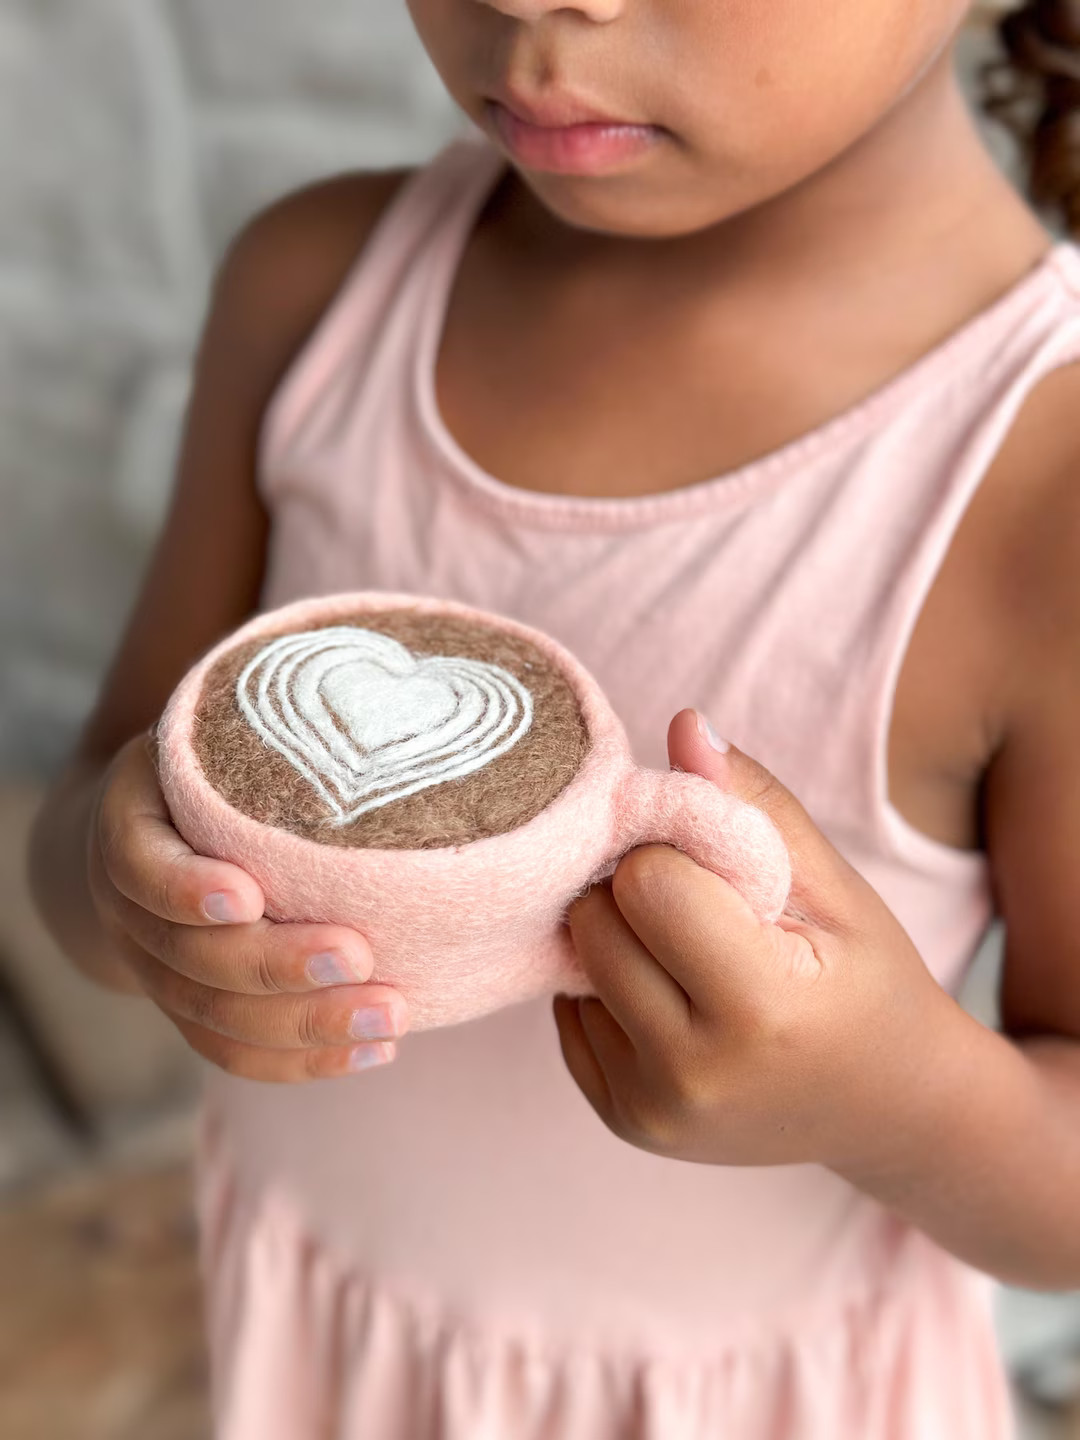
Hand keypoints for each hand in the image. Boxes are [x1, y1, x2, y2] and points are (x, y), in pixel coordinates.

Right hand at [87, 729, 409, 1080]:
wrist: (143, 837)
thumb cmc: (216, 769)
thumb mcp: (221, 729)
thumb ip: (286, 718)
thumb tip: (422, 673)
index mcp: (132, 826)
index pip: (141, 867)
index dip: (184, 886)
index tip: (246, 891)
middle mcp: (135, 910)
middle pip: (190, 958)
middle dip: (276, 965)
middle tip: (360, 956)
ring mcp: (160, 969)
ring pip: (216, 1019)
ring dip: (305, 1026)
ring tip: (392, 1016)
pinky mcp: (194, 1011)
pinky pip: (234, 1053)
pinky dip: (302, 1060)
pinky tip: (373, 1050)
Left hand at [553, 708, 955, 1170]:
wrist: (891, 1110)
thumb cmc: (869, 983)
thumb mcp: (837, 889)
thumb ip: (755, 804)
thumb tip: (683, 725)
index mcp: (759, 1010)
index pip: (647, 882)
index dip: (675, 854)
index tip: (716, 867)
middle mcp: (692, 1074)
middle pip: (597, 921)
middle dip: (637, 892)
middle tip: (700, 905)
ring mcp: (649, 1109)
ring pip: (575, 962)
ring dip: (619, 938)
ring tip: (690, 952)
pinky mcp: (622, 1121)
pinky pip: (570, 1014)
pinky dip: (611, 990)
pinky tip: (674, 997)